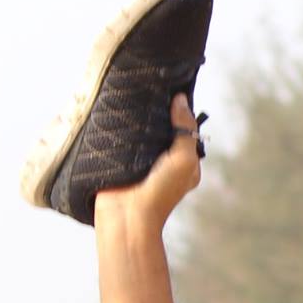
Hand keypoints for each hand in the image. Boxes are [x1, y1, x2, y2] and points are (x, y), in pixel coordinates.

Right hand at [93, 95, 203, 232]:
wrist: (126, 216)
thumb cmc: (161, 191)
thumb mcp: (183, 160)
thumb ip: (185, 130)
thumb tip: (181, 99)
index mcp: (184, 162)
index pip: (185, 129)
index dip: (179, 111)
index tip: (171, 88)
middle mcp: (164, 160)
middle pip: (162, 128)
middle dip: (156, 111)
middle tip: (148, 86)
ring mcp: (141, 160)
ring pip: (141, 131)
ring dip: (137, 117)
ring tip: (131, 92)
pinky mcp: (120, 159)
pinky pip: (123, 137)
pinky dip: (121, 126)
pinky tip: (117, 108)